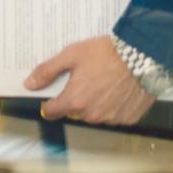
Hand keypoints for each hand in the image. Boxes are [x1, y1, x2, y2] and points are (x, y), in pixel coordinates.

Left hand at [25, 36, 155, 124]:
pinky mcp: (128, 119)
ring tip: (103, 83)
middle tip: (86, 80)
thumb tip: (29, 84)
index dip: (50, 102)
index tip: (53, 95)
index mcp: (74, 101)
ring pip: (94, 115)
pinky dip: (113, 106)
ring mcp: (111, 118)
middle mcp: (91, 115)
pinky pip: (114, 116)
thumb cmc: (106, 54)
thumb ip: (47, 71)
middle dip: (76, 99)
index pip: (51, 111)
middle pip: (74, 112)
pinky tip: (117, 91)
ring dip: (95, 104)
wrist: (143, 56)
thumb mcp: (71, 56)